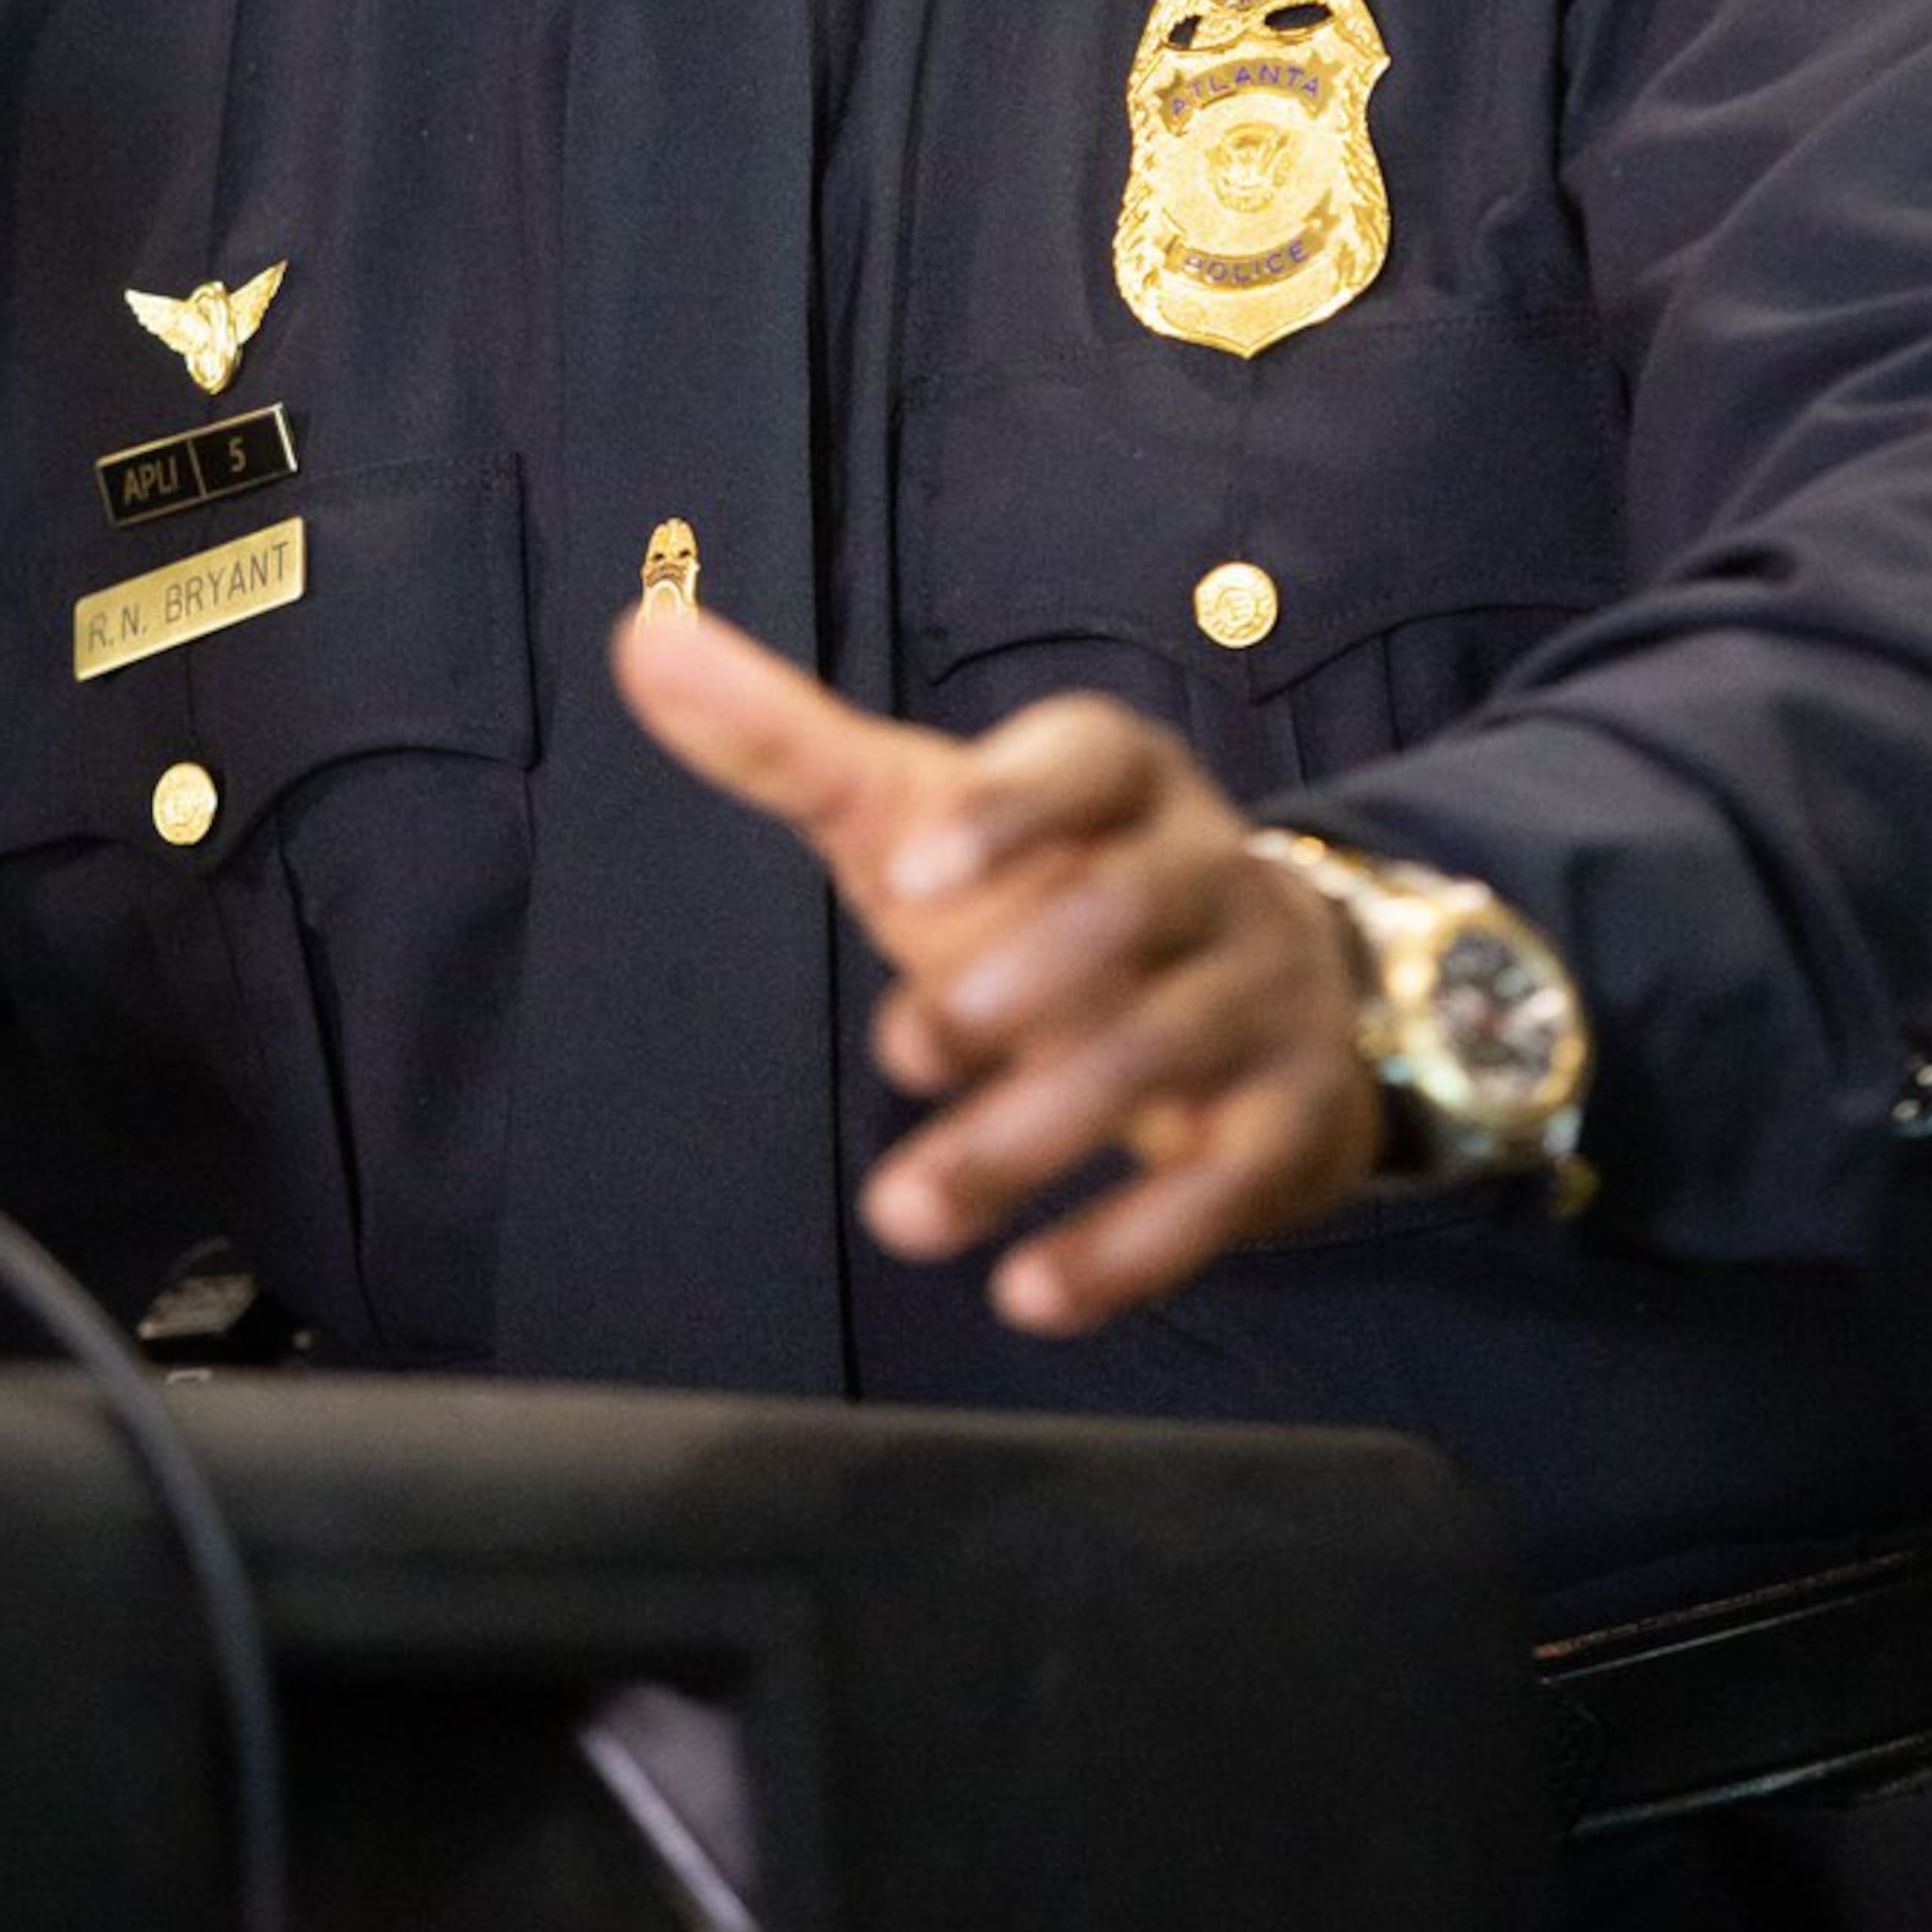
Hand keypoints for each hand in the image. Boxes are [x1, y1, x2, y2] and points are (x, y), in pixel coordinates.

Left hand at [613, 606, 1384, 1334]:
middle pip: (1128, 910)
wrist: (1259, 994)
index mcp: (1121, 779)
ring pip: (1167, 1052)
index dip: (1010, 808)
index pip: (1089, 758)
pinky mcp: (1290, 1117)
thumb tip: (640, 637)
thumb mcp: (919, 814)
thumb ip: (785, 744)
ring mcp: (1262, 992)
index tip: (904, 880)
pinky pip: (1227, 1182)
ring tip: (904, 1216)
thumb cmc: (1045, 890)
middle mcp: (1209, 870)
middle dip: (1016, 985)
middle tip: (904, 1051)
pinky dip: (1131, 1245)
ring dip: (1033, 1138)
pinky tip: (1030, 1294)